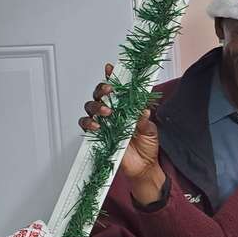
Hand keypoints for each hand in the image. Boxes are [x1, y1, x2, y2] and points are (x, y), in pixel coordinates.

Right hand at [78, 63, 160, 180]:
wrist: (143, 167)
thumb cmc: (147, 146)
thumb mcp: (150, 131)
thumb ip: (144, 120)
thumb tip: (142, 110)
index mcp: (126, 107)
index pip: (118, 88)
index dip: (112, 77)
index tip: (110, 69)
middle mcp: (113, 112)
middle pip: (100, 95)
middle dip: (102, 89)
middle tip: (109, 91)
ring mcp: (104, 123)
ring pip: (91, 107)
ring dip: (97, 106)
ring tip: (107, 112)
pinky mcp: (98, 135)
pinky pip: (87, 126)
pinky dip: (90, 123)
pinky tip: (98, 126)